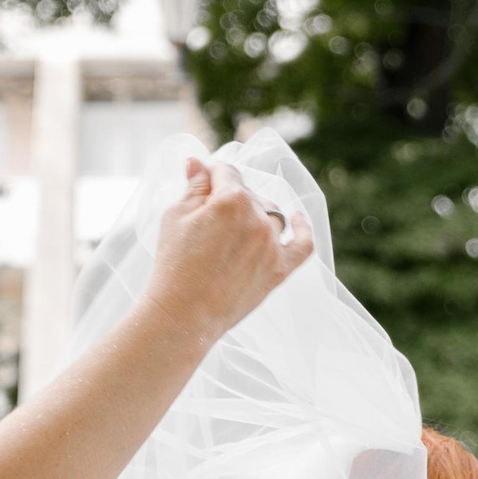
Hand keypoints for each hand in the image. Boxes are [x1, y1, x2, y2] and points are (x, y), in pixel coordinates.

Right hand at [135, 157, 316, 349]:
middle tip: (209, 221)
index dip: (212, 176)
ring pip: (271, 214)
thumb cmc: (174, 265)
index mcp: (232, 199)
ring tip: (234, 230)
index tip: (202, 184)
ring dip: (255, 214)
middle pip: (249, 194)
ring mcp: (273, 244)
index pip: (227, 173)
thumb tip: (198, 163)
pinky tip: (298, 218)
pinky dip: (303, 228)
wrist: (184, 315)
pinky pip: (303, 243)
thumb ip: (194, 187)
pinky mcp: (279, 269)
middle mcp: (259, 218)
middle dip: (229, 200)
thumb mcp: (175, 217)